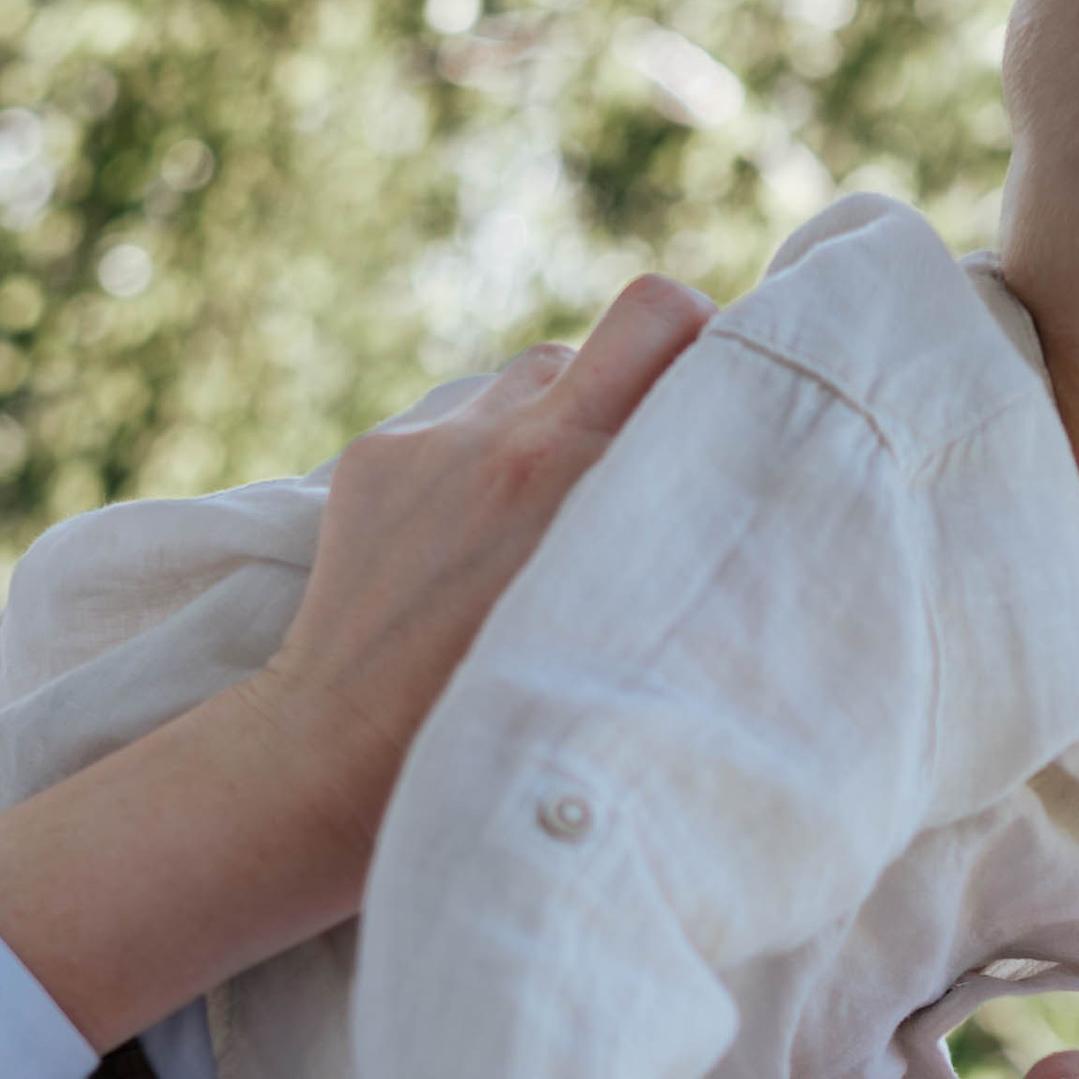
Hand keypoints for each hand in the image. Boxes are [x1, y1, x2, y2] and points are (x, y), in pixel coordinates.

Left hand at [253, 276, 714, 890]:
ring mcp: (441, 443)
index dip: (715, 351)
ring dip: (570, 414)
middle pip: (636, 318)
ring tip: (568, 502)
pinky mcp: (381, 458)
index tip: (734, 401)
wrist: (339, 760)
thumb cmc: (511, 732)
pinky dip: (485, 463)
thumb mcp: (625, 640)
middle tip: (675, 420)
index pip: (667, 325)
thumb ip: (674, 552)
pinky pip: (464, 424)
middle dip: (669, 352)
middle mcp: (517, 442)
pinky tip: (477, 544)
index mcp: (588, 481)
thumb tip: (738, 503)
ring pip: (545, 374)